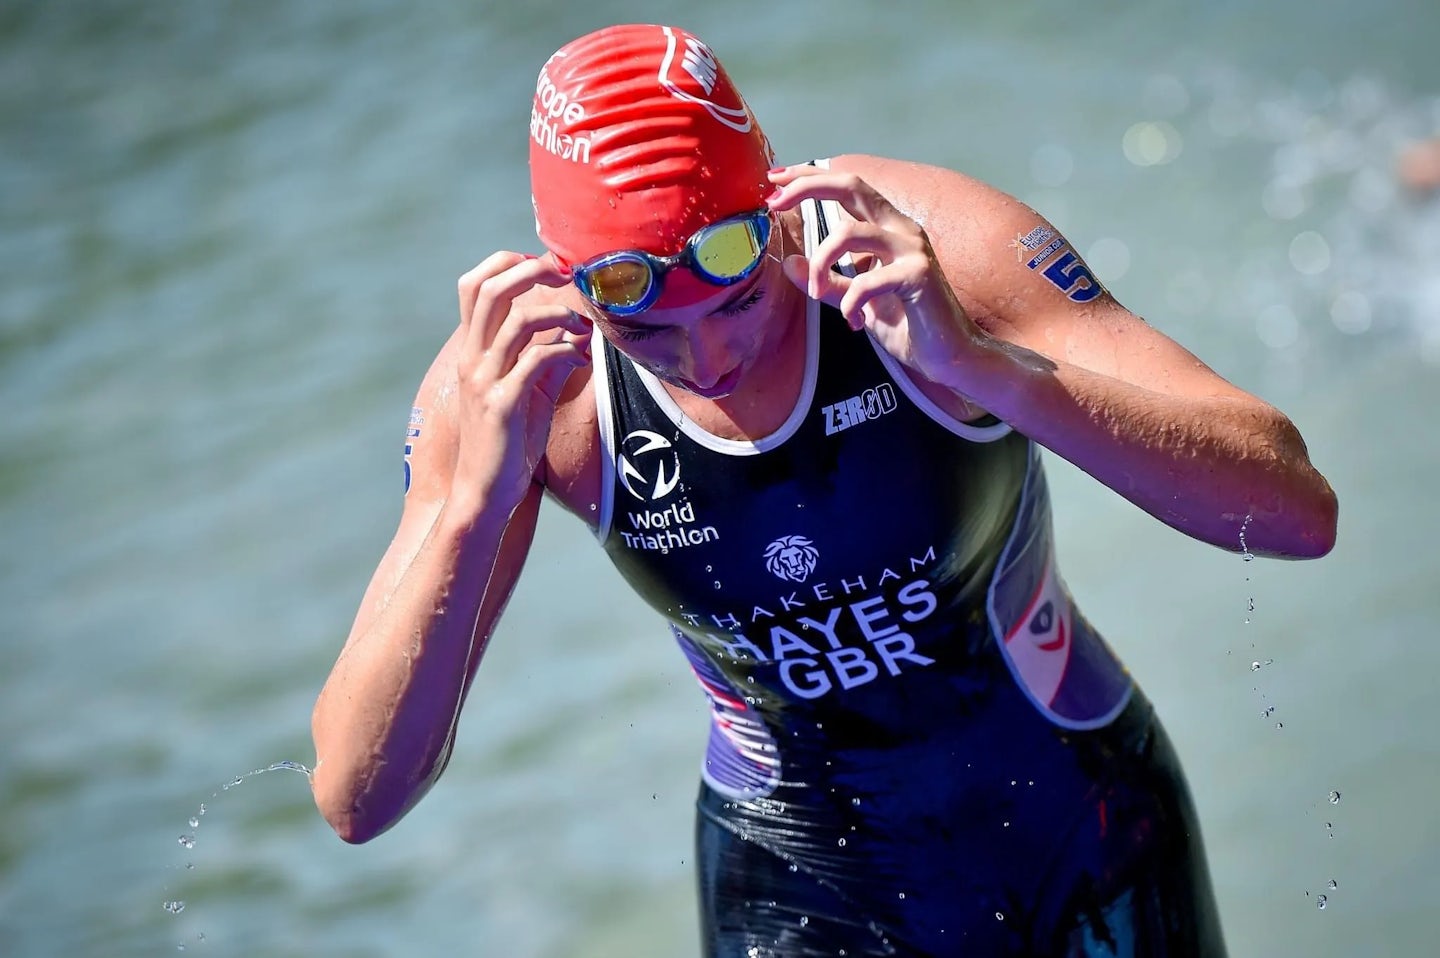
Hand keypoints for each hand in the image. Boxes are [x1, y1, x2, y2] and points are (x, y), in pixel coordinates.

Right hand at [452, 252, 590, 505]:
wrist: (485, 492)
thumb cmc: (507, 444)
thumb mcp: (529, 394)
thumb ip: (549, 361)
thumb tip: (578, 335)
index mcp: (473, 351)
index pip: (474, 286)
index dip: (507, 264)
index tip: (544, 267)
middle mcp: (472, 359)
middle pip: (490, 289)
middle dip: (531, 271)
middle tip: (564, 276)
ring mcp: (484, 380)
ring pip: (517, 321)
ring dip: (558, 314)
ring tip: (582, 325)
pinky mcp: (502, 405)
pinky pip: (536, 360)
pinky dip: (565, 351)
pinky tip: (580, 359)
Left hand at [766, 165, 981, 386]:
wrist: (948, 354)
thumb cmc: (907, 322)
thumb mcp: (856, 299)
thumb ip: (826, 280)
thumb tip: (787, 262)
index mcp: (888, 227)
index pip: (847, 187)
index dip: (811, 177)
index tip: (775, 180)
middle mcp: (901, 228)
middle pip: (852, 186)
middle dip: (808, 187)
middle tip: (774, 203)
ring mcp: (912, 249)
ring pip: (851, 231)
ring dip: (821, 262)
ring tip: (815, 290)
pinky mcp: (918, 276)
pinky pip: (867, 281)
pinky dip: (849, 303)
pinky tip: (854, 322)